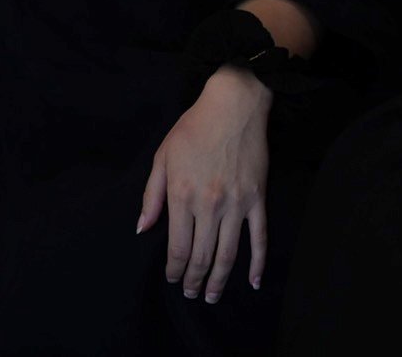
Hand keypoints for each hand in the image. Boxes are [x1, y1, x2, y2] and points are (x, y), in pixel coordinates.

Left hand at [135, 67, 272, 302]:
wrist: (233, 106)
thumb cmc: (193, 128)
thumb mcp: (163, 156)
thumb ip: (152, 195)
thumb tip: (143, 228)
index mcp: (182, 196)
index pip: (177, 247)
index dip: (174, 269)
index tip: (172, 280)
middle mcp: (208, 205)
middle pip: (202, 256)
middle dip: (194, 280)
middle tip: (191, 294)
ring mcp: (236, 205)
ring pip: (228, 254)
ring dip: (219, 280)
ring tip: (212, 296)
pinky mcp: (257, 200)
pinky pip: (259, 238)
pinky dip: (257, 263)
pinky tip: (253, 282)